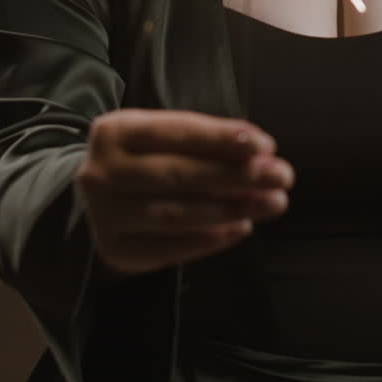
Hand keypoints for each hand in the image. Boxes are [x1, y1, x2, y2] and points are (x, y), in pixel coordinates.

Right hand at [75, 109, 294, 275]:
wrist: (99, 195)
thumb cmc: (147, 156)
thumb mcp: (166, 136)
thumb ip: (207, 141)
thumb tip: (260, 153)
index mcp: (116, 131)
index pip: (176, 132)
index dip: (222, 138)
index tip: (266, 145)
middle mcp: (102, 172)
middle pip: (178, 174)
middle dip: (236, 175)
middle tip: (282, 176)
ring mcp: (105, 215)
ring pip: (176, 214)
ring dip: (232, 209)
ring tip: (272, 203)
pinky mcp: (115, 250)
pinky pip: (170, 248)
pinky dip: (210, 239)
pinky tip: (242, 227)